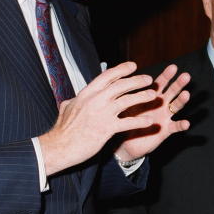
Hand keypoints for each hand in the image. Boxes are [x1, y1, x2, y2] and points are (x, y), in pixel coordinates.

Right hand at [38, 62, 160, 175]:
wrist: (60, 147)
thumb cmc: (63, 130)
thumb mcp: (66, 108)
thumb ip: (74, 101)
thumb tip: (74, 98)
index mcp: (86, 93)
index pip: (107, 76)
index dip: (122, 69)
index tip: (133, 66)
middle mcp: (95, 100)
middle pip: (120, 85)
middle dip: (137, 81)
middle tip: (148, 79)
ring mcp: (102, 114)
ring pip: (127, 101)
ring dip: (142, 97)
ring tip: (153, 95)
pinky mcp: (106, 129)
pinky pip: (128, 123)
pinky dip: (140, 121)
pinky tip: (149, 120)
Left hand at [115, 64, 190, 161]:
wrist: (125, 143)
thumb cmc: (125, 121)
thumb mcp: (125, 105)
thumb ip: (127, 94)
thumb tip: (120, 78)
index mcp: (151, 97)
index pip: (160, 83)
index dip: (167, 76)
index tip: (173, 67)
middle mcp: (160, 105)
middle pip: (172, 92)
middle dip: (179, 84)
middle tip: (186, 76)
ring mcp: (164, 117)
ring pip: (176, 107)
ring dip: (181, 100)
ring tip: (186, 94)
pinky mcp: (165, 130)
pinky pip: (175, 127)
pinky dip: (181, 125)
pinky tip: (186, 123)